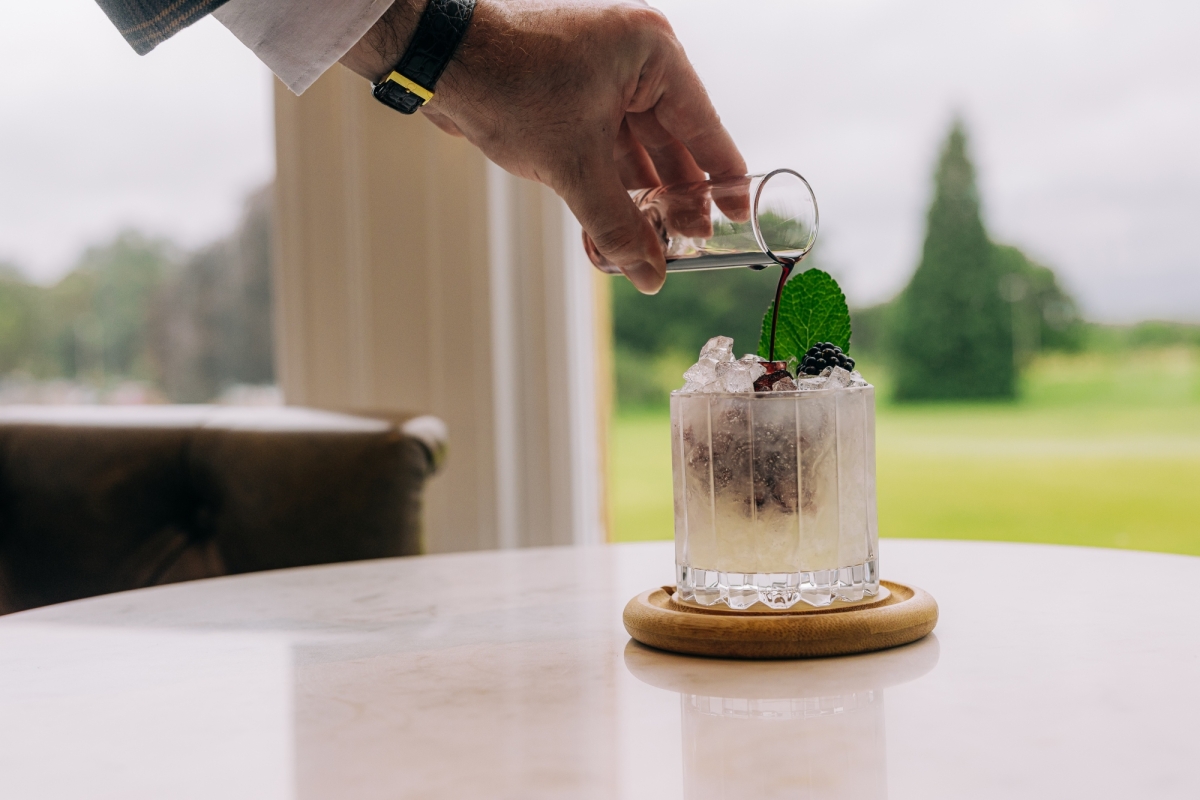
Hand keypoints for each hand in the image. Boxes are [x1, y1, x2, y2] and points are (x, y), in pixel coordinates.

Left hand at [343, 0, 745, 293]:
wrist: (439, 60)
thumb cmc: (511, 85)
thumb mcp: (573, 165)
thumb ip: (616, 225)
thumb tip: (650, 276)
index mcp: (652, 55)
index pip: (704, 125)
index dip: (722, 176)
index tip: (738, 214)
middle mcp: (633, 62)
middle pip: (671, 142)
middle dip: (675, 198)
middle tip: (689, 244)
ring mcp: (600, 79)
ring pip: (634, 152)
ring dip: (638, 202)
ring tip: (652, 248)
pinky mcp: (570, 99)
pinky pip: (602, 151)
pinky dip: (606, 189)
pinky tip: (613, 233)